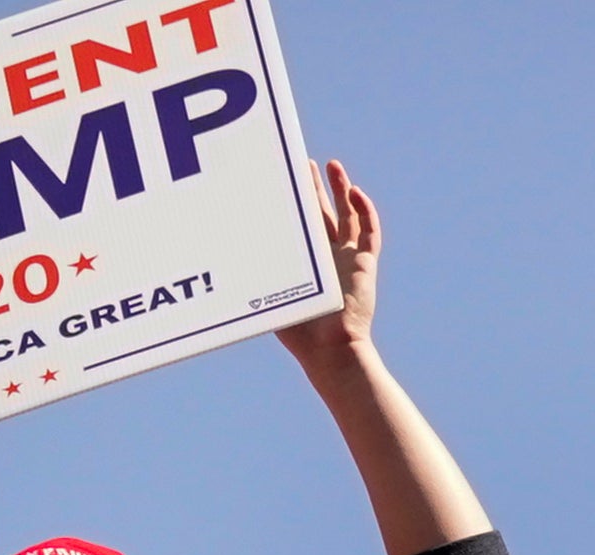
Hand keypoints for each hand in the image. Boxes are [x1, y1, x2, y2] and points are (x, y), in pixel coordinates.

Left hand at [276, 163, 382, 362]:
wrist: (330, 351)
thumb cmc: (299, 334)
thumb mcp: (270, 296)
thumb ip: (256, 275)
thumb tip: (224, 254)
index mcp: (306, 263)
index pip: (300, 225)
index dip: (295, 202)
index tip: (285, 179)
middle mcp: (328, 257)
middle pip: (324, 213)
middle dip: (316, 187)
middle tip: (305, 163)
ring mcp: (349, 258)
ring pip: (348, 215)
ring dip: (342, 189)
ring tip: (333, 166)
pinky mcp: (366, 264)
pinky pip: (369, 231)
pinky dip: (366, 210)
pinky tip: (357, 192)